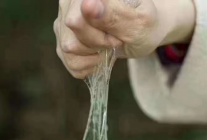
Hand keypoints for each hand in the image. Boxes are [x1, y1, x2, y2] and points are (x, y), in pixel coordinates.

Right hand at [54, 0, 195, 77]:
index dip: (100, 36)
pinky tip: (99, 56)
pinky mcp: (63, 40)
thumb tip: (88, 4)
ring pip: (68, 51)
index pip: (76, 22)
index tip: (119, 34)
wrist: (141, 31)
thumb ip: (113, 14)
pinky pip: (70, 63)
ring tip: (107, 46)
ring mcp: (62, 21)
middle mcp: (68, 3)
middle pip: (71, 39)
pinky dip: (88, 66)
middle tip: (116, 39)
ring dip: (93, 56)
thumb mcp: (138, 21)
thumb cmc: (143, 23)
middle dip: (98, 46)